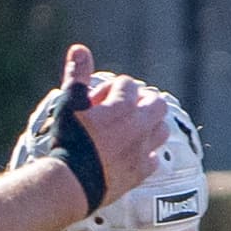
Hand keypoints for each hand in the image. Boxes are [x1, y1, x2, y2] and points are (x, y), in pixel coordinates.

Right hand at [63, 43, 169, 204]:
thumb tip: (80, 48)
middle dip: (143, 102)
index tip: (100, 99)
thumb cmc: (69, 140)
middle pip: (157, 103)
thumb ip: (77, 76)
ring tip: (129, 129)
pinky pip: (154, 158)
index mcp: (123, 107)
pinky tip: (130, 154)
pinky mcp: (141, 172)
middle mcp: (140, 127)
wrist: (71, 182)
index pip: (129, 84)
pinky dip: (146, 154)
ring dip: (150, 126)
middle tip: (124, 109)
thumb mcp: (69, 104)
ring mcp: (143, 150)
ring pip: (161, 130)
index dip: (113, 89)